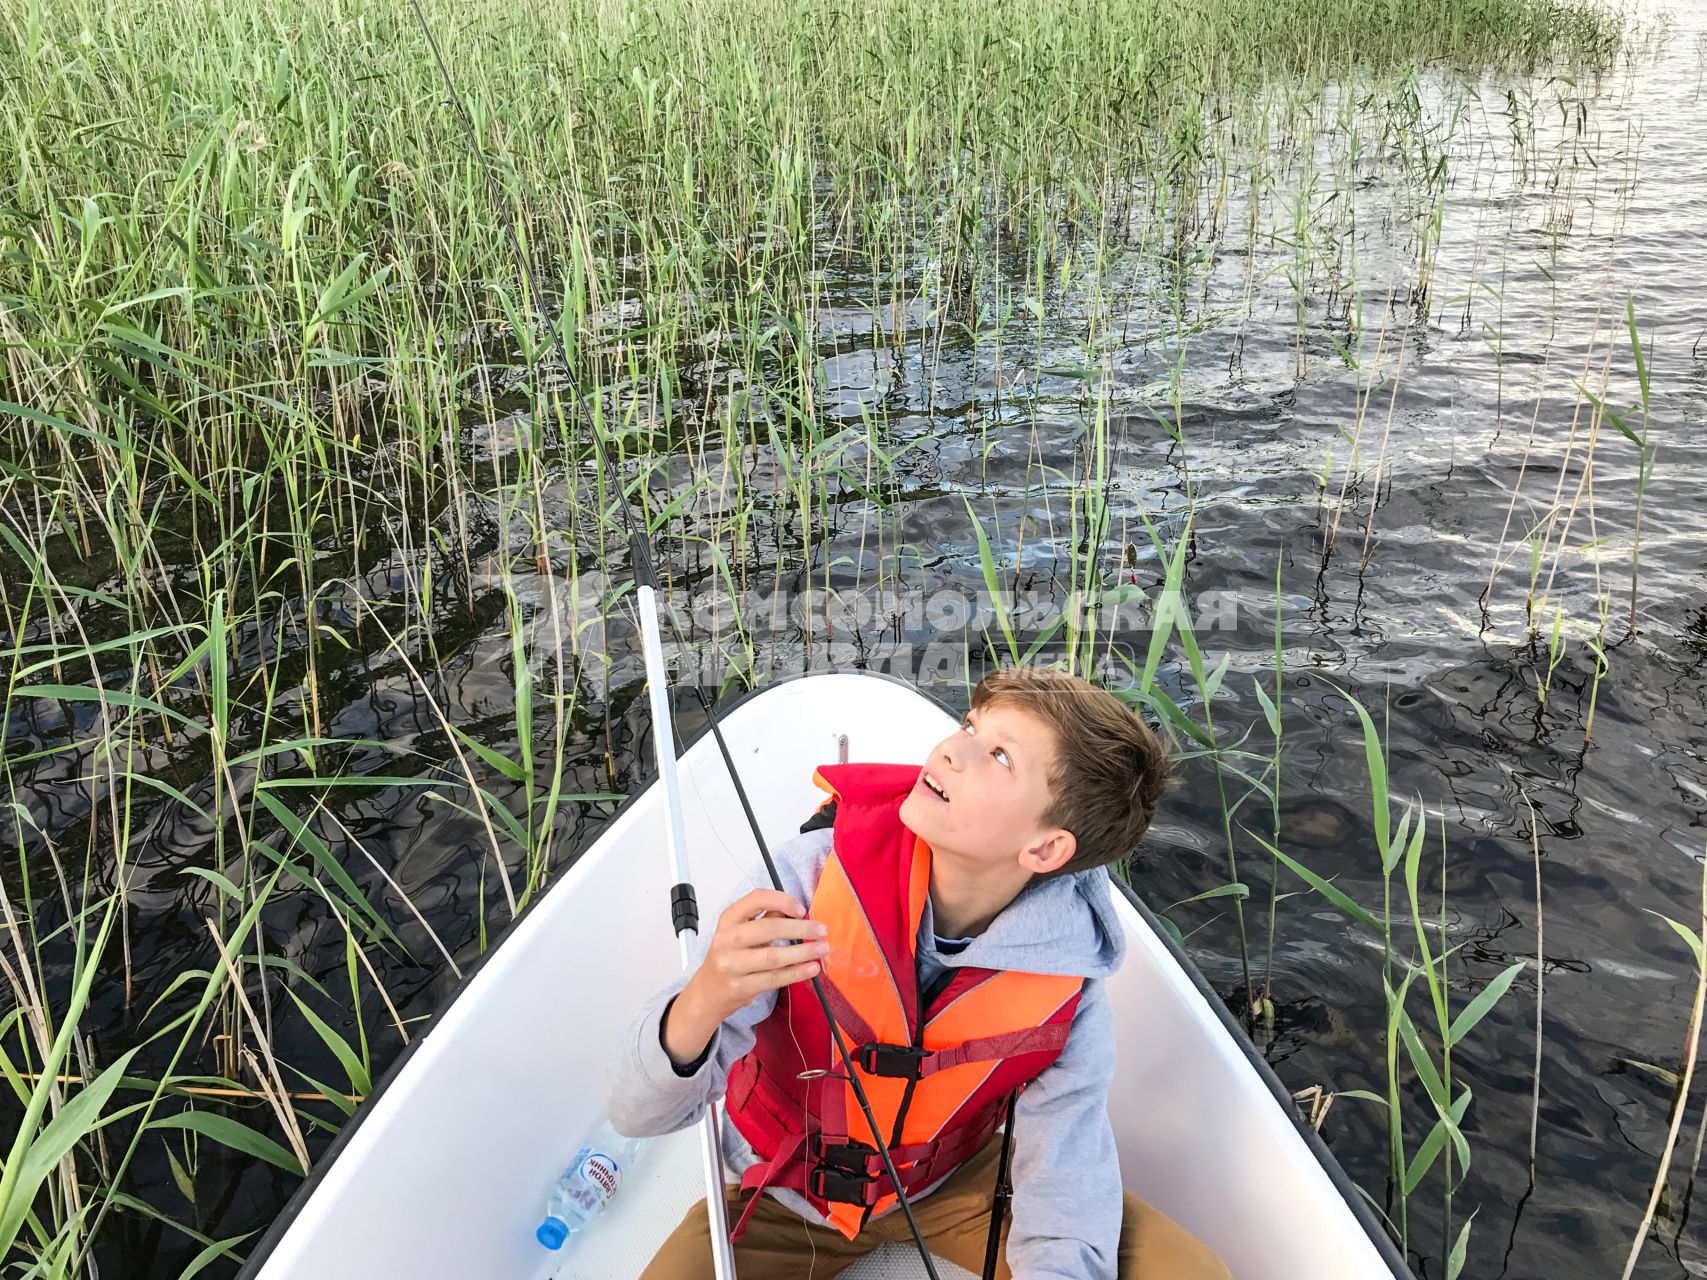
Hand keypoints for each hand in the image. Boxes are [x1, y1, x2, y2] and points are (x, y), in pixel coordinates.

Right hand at [662, 889, 827, 1065]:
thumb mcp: (742, 931)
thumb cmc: (731, 956)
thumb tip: (797, 910)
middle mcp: (727, 940)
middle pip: (768, 928)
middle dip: (800, 929)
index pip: (756, 899)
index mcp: (729, 919)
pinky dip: (797, 973)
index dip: (782, 901)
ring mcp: (732, 965)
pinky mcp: (741, 987)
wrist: (709, 991)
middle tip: (822, 930)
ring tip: (822, 949)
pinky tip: (812, 968)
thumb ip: (766, 918)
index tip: (802, 910)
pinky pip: (774, 978)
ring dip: (803, 952)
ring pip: (773, 956)